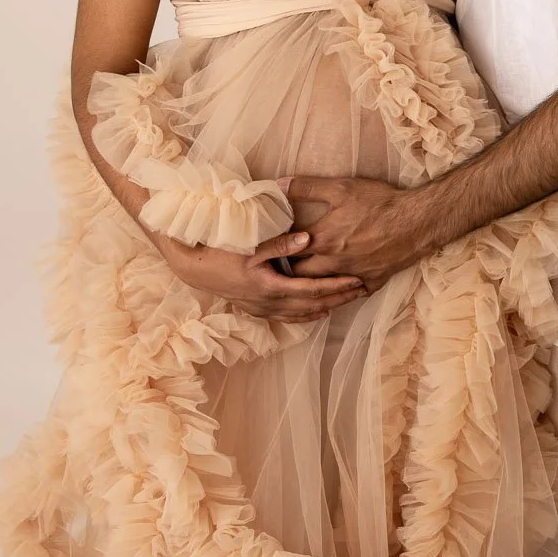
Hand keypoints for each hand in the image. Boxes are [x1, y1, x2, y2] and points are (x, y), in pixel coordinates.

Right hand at [154, 228, 366, 321]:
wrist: (195, 269)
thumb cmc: (222, 252)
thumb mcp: (251, 244)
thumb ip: (280, 243)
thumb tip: (308, 239)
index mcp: (272, 286)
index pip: (313, 289)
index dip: (336, 285)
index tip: (357, 279)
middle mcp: (270, 302)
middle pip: (313, 304)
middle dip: (339, 297)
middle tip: (362, 290)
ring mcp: (263, 309)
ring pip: (303, 314)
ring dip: (327, 307)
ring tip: (347, 300)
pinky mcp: (257, 309)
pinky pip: (288, 317)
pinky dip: (307, 316)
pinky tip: (318, 313)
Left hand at [284, 177, 433, 290]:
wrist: (417, 222)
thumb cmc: (379, 203)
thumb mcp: (342, 188)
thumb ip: (308, 187)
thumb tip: (279, 184)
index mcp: (323, 240)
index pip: (287, 251)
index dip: (276, 249)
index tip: (268, 247)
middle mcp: (334, 263)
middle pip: (299, 275)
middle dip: (288, 270)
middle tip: (282, 263)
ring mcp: (352, 276)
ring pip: (321, 288)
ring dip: (310, 283)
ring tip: (303, 277)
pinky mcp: (371, 283)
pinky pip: (350, 294)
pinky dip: (340, 291)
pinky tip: (337, 286)